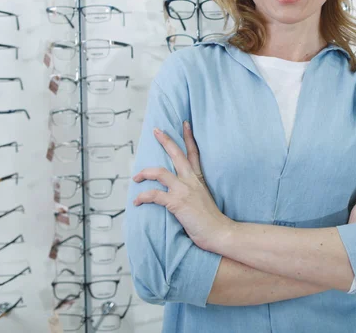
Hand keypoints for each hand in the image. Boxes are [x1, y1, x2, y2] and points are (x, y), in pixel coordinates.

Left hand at [132, 122, 233, 251]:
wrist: (219, 231)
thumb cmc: (210, 220)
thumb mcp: (203, 198)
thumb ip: (192, 190)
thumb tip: (180, 191)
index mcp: (198, 179)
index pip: (194, 153)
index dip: (188, 137)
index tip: (185, 123)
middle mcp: (191, 180)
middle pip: (177, 154)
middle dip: (165, 140)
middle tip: (156, 131)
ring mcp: (183, 190)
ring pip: (159, 172)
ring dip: (144, 173)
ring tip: (135, 177)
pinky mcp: (177, 202)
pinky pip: (154, 195)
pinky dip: (143, 197)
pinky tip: (137, 202)